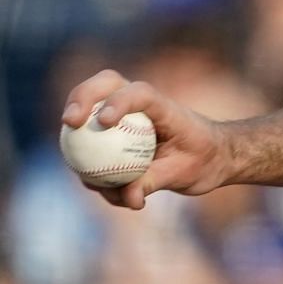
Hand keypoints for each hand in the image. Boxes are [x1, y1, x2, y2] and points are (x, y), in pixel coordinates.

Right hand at [60, 70, 233, 209]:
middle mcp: (140, 105)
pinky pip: (93, 141)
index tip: (104, 122)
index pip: (139, 94)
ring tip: (88, 176)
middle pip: (103, 85)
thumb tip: (128, 198)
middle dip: (80, 98)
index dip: (117, 101)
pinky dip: (89, 161)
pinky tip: (102, 189)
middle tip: (69, 123)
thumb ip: (153, 181)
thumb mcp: (184, 173)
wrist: (212, 157)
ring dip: (76, 132)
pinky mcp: (115, 131)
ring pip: (89, 107)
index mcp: (163, 107)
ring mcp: (124, 114)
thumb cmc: (204, 158)